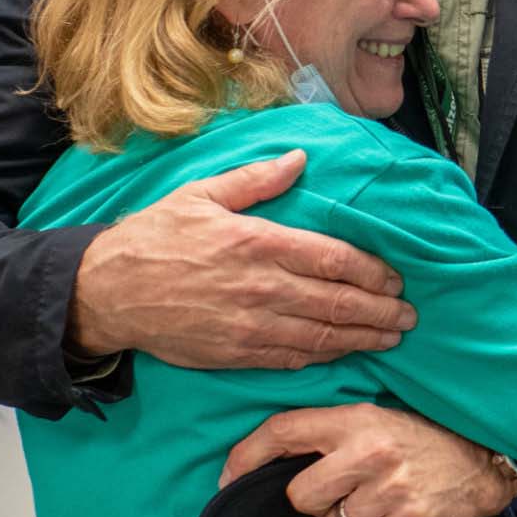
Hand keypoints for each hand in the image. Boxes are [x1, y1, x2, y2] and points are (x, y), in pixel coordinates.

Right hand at [68, 150, 413, 367]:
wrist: (106, 293)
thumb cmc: (154, 238)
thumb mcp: (201, 195)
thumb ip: (256, 179)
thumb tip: (299, 158)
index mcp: (257, 243)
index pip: (333, 259)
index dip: (372, 271)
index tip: (396, 278)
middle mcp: (260, 287)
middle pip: (338, 302)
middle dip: (381, 310)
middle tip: (409, 316)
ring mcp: (249, 325)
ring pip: (322, 335)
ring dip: (363, 338)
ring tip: (392, 338)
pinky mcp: (236, 353)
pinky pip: (293, 358)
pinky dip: (326, 356)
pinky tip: (347, 353)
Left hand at [217, 404, 516, 516]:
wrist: (481, 465)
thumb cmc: (419, 444)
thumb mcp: (373, 422)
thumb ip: (326, 437)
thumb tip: (260, 466)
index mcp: (355, 420)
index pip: (283, 431)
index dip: (246, 456)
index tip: (228, 479)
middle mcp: (370, 451)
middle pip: (300, 496)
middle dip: (316, 503)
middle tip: (345, 494)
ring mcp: (390, 489)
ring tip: (376, 507)